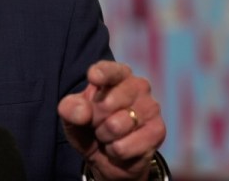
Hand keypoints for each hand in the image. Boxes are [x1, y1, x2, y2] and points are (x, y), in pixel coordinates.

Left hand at [58, 61, 165, 179]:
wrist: (108, 157)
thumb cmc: (89, 126)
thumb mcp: (71, 116)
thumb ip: (71, 109)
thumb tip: (82, 111)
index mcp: (116, 74)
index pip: (109, 70)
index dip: (101, 74)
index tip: (93, 78)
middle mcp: (138, 85)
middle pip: (107, 104)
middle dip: (94, 120)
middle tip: (96, 124)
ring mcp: (151, 107)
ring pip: (115, 126)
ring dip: (104, 137)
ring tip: (108, 135)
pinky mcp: (158, 131)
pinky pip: (123, 146)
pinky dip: (114, 152)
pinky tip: (119, 147)